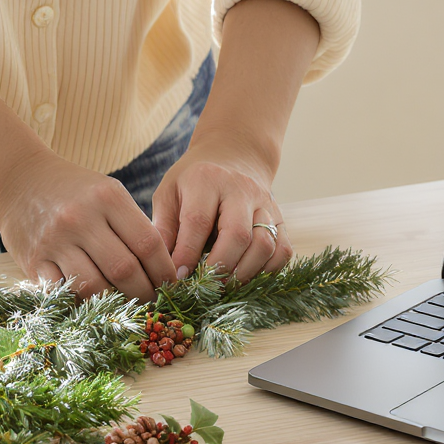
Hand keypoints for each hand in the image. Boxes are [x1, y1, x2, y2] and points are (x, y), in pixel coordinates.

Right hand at [0, 151, 176, 301]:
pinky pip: (63, 292)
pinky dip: (82, 302)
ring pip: (94, 286)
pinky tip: (94, 303)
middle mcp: (81, 218)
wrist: (19, 179)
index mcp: (107, 198)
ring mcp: (55, 241)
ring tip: (127, 305)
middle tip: (152, 301)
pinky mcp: (33, 260)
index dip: (164, 270)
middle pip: (124, 269)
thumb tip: (163, 269)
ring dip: (116, 303)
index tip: (171, 284)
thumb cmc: (74, 190)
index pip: (148, 243)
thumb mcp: (108, 192)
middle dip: (145, 292)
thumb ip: (134, 225)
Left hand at [152, 133, 292, 280]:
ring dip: (245, 273)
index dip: (188, 253)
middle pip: (238, 235)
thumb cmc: (194, 180)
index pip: (199, 222)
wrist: (235, 156)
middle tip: (205, 287)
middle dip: (220, 268)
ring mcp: (266, 204)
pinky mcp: (281, 219)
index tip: (178, 277)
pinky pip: (283, 251)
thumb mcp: (170, 193)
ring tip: (225, 286)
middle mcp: (242, 189)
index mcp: (207, 180)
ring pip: (265, 245)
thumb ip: (163, 227)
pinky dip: (268, 271)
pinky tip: (247, 276)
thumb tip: (160, 266)